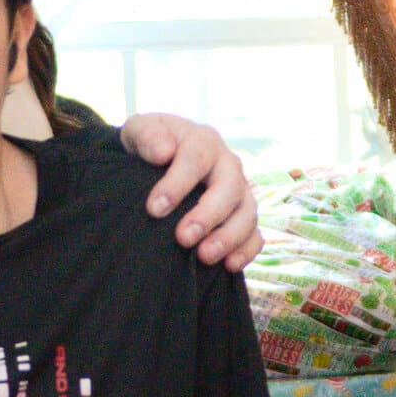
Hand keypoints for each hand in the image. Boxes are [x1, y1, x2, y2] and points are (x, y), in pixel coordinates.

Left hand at [115, 112, 260, 269]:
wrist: (161, 160)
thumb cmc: (150, 147)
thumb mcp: (139, 131)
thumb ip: (146, 136)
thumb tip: (162, 152)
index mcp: (203, 142)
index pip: (197, 158)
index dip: (178, 184)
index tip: (154, 209)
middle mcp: (227, 165)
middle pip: (229, 188)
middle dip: (208, 215)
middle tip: (183, 238)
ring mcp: (239, 193)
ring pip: (247, 213)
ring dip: (229, 237)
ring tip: (204, 257)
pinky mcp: (242, 218)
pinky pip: (256, 235)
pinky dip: (247, 250)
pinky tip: (228, 266)